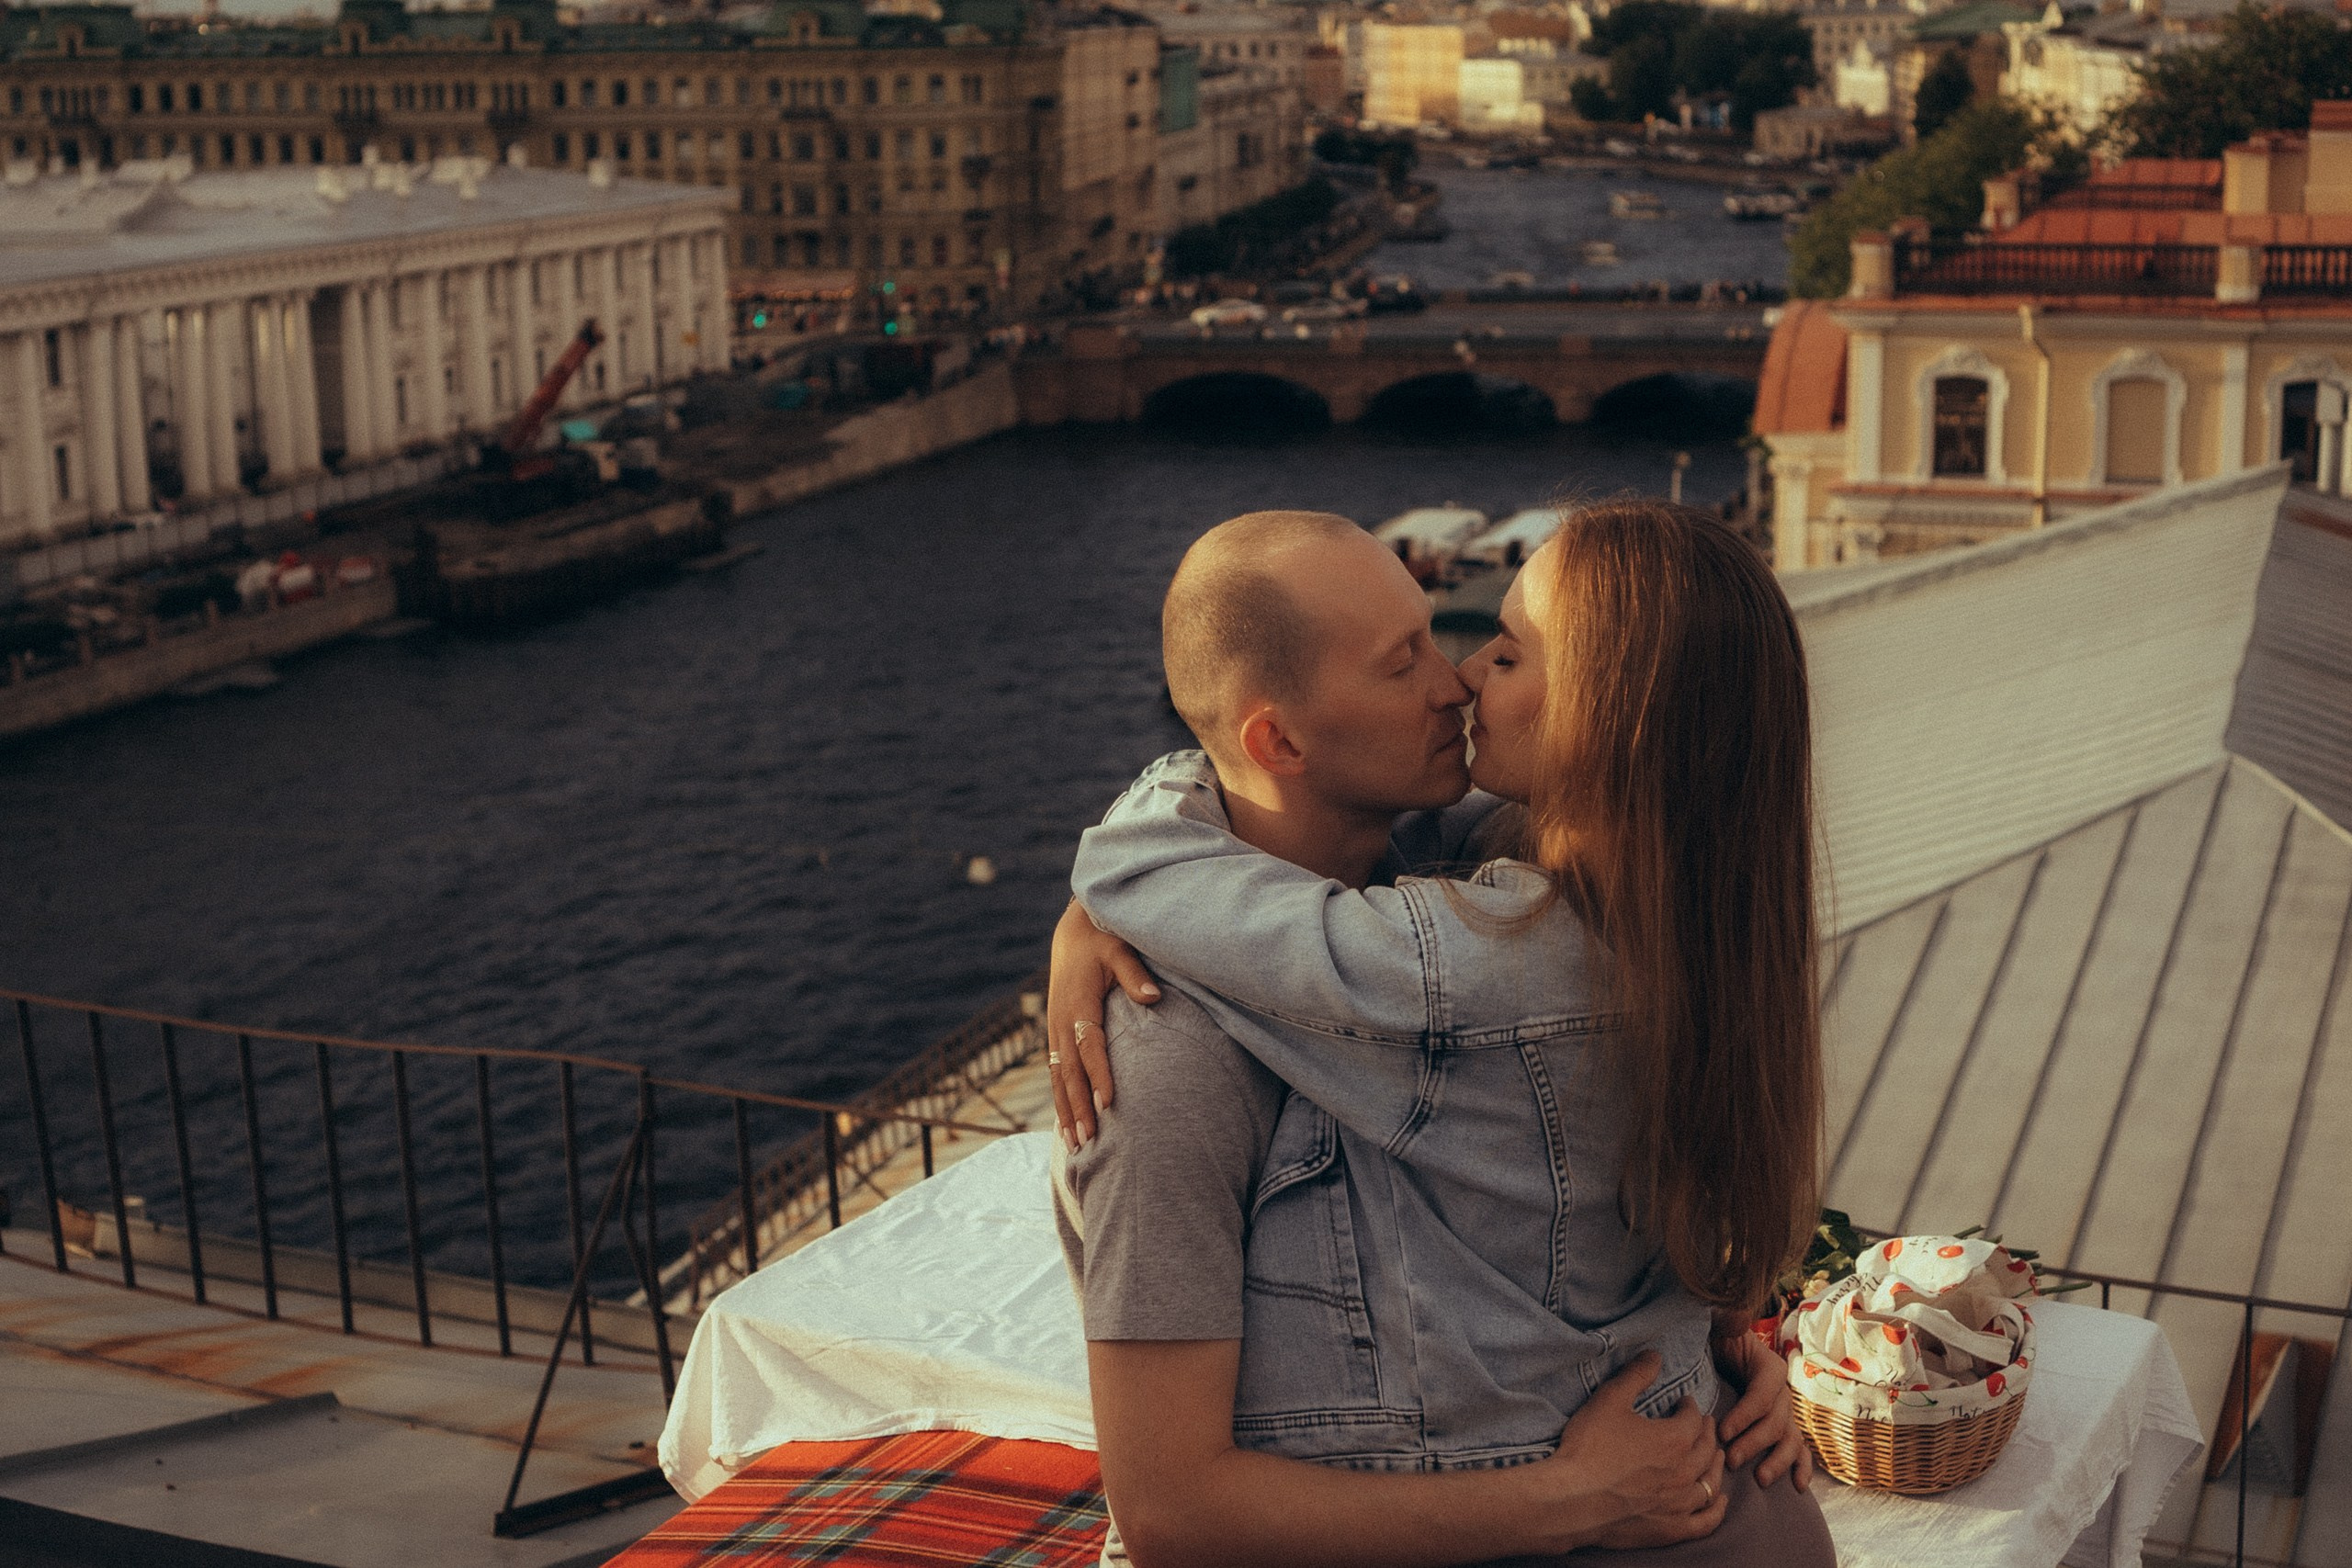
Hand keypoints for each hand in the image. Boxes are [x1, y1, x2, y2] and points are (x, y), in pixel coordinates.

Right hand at [1047, 899, 1159, 1147]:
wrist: (1073, 934)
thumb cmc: (1102, 941)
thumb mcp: (1119, 950)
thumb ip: (1135, 974)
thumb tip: (1154, 997)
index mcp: (1078, 1002)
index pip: (1089, 1045)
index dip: (1098, 1074)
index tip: (1108, 1103)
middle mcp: (1061, 1021)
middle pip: (1069, 1071)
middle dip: (1077, 1107)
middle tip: (1089, 1141)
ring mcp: (1056, 1030)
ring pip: (1059, 1078)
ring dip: (1066, 1111)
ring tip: (1075, 1145)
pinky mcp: (1057, 1035)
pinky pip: (1056, 1073)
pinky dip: (1061, 1100)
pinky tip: (1067, 1125)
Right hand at [1519, 1353, 1726, 1554]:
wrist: (1572, 1499)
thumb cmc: (1589, 1448)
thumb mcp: (1609, 1400)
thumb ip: (1635, 1375)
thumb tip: (1655, 1355)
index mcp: (1674, 1439)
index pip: (1693, 1418)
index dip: (1689, 1407)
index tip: (1683, 1402)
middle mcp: (1685, 1471)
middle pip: (1707, 1448)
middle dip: (1706, 1432)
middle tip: (1703, 1424)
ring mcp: (1680, 1503)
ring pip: (1710, 1483)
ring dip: (1715, 1466)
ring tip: (1715, 1456)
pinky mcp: (1671, 1528)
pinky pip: (1705, 1522)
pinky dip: (1716, 1511)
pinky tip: (1719, 1502)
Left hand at [1713, 1331, 1811, 1491]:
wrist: (1720, 1346)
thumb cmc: (1716, 1339)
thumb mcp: (1718, 1325)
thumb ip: (1727, 1319)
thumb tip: (1735, 1315)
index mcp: (1769, 1367)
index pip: (1763, 1395)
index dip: (1745, 1415)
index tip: (1721, 1431)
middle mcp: (1783, 1391)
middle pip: (1776, 1421)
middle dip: (1754, 1443)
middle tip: (1731, 1459)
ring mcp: (1785, 1411)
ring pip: (1789, 1439)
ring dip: (1777, 1461)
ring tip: (1760, 1479)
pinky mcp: (1782, 1426)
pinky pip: (1798, 1448)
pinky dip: (1800, 1467)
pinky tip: (1798, 1486)